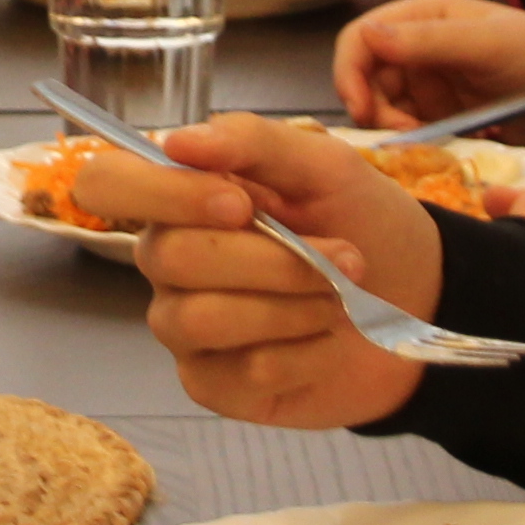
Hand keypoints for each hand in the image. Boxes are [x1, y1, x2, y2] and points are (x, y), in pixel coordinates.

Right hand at [85, 111, 443, 434]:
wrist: (418, 299)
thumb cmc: (362, 222)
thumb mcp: (325, 165)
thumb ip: (254, 143)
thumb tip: (176, 140)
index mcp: (181, 198)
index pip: (106, 184)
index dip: (161, 194)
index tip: (240, 204)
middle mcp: (168, 262)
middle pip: (168, 257)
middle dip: (271, 259)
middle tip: (344, 256)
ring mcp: (185, 328)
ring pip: (202, 317)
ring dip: (290, 307)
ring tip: (341, 300)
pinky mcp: (213, 384)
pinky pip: (242, 371)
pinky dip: (304, 353)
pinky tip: (329, 341)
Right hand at [335, 0, 524, 128]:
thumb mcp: (484, 44)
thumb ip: (428, 41)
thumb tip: (367, 35)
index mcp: (420, 16)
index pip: (360, 39)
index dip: (351, 73)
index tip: (362, 110)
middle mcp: (414, 46)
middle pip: (366, 78)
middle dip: (374, 108)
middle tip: (401, 136)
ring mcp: (426, 81)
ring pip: (383, 107)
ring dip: (393, 128)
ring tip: (423, 142)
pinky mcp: (438, 112)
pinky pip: (408, 127)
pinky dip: (412, 140)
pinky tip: (433, 146)